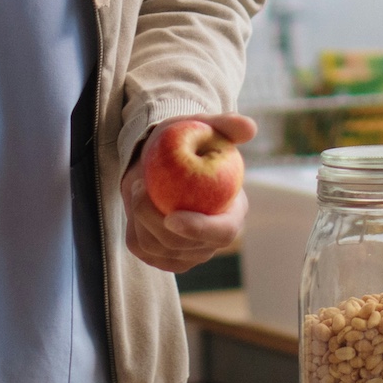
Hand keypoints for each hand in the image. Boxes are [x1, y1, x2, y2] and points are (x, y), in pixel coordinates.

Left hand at [121, 113, 253, 274]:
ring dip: (139, 216)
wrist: (163, 160)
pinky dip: (132, 225)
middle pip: (182, 245)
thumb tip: (249, 127)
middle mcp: (212, 241)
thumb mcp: (205, 126)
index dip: (199, 229)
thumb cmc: (188, 143)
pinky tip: (136, 202)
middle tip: (139, 184)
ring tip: (138, 185)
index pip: (222, 233)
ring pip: (156, 248)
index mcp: (232, 214)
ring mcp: (187, 253)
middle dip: (154, 218)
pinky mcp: (162, 256)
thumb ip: (227, 125)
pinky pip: (141, 248)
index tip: (172, 218)